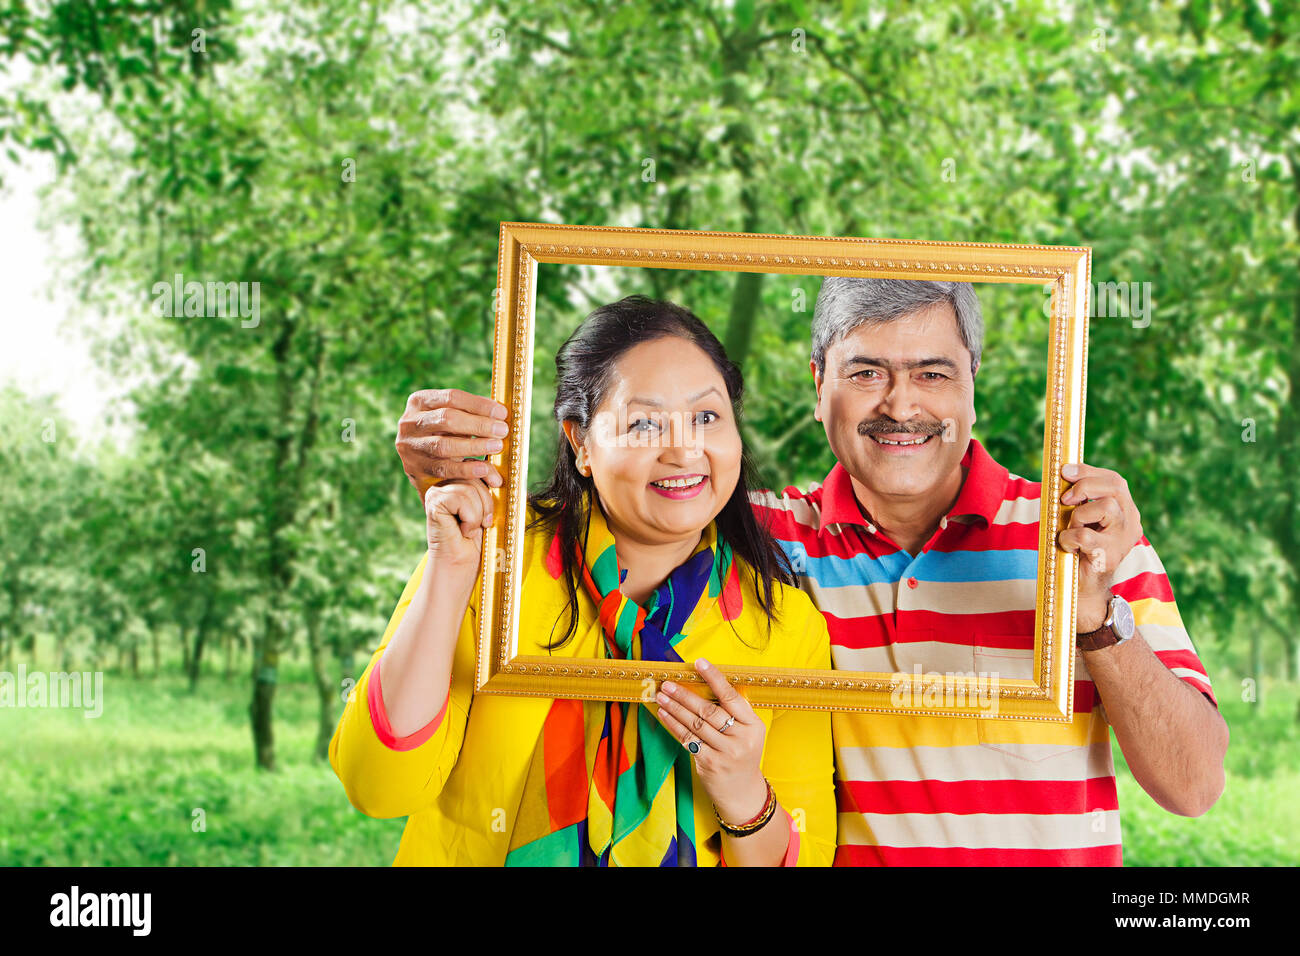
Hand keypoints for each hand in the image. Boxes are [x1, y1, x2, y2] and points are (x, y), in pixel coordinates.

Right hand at [396, 388, 509, 497]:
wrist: (422, 467)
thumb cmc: (445, 436)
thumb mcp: (452, 420)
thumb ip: (471, 415)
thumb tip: (501, 414)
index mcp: (420, 401)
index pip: (452, 397)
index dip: (479, 405)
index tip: (501, 413)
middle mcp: (409, 422)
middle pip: (447, 419)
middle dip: (479, 424)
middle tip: (502, 430)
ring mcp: (409, 446)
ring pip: (444, 445)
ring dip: (474, 446)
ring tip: (497, 446)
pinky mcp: (414, 469)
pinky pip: (443, 468)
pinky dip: (466, 469)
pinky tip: (484, 468)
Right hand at [424, 478, 493, 572]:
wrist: (461, 566)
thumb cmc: (476, 542)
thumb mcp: (488, 510)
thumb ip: (490, 489)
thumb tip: (502, 474)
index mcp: (455, 482)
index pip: (476, 465)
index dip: (490, 474)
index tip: (497, 488)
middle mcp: (443, 484)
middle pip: (475, 474)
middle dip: (487, 503)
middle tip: (482, 524)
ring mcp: (436, 492)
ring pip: (470, 488)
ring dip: (478, 514)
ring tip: (470, 529)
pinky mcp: (434, 503)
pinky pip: (462, 498)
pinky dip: (470, 518)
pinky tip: (462, 531)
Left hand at [653, 658, 768, 825]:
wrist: (742, 793)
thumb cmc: (741, 755)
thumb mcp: (748, 733)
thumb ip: (733, 713)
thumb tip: (702, 685)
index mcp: (754, 725)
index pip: (732, 696)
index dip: (714, 678)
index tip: (699, 663)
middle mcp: (742, 738)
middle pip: (709, 711)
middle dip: (685, 695)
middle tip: (668, 683)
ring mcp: (726, 753)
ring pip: (695, 724)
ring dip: (675, 708)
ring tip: (661, 696)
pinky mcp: (710, 764)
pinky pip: (688, 740)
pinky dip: (674, 725)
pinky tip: (664, 715)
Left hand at [1057, 462, 1143, 630]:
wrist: (1082, 592)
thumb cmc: (1078, 552)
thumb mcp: (1079, 520)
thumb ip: (1078, 500)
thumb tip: (1063, 474)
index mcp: (1126, 511)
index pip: (1115, 480)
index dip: (1089, 471)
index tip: (1064, 471)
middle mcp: (1131, 523)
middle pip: (1116, 487)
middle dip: (1085, 486)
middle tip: (1065, 499)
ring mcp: (1123, 540)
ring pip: (1106, 507)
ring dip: (1078, 515)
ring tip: (1071, 529)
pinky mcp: (1110, 556)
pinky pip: (1085, 536)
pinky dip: (1068, 538)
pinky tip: (1067, 547)